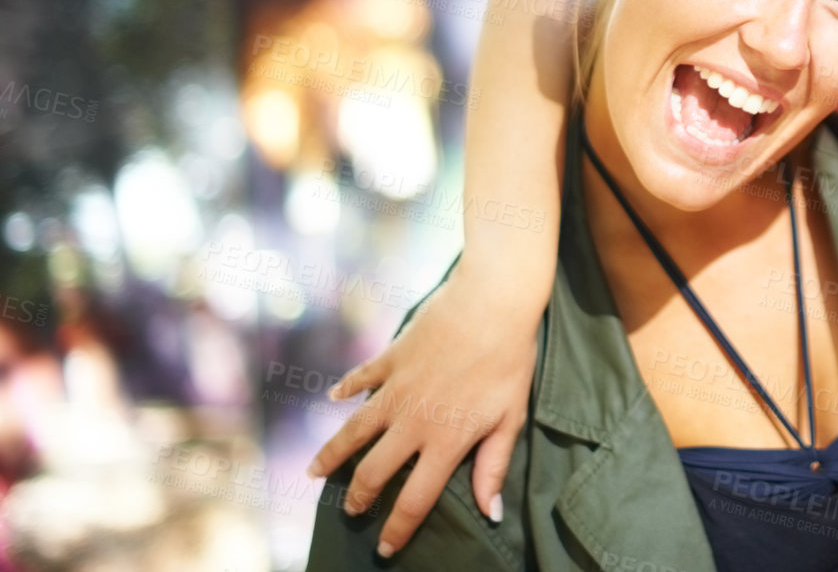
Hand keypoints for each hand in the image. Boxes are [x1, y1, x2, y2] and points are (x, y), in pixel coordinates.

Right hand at [306, 263, 540, 555]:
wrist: (492, 303)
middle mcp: (412, 422)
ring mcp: (396, 389)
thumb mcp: (510, 418)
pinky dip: (346, 388)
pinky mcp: (391, 358)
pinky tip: (334, 396)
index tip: (385, 549)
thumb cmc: (509, 361)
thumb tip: (490, 512)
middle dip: (359, 496)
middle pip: (374, 471)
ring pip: (353, 431)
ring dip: (332, 454)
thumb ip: (493, 466)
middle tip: (351, 510)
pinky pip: (361, 378)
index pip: (414, 500)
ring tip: (314, 472)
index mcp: (445, 442)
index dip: (398, 529)